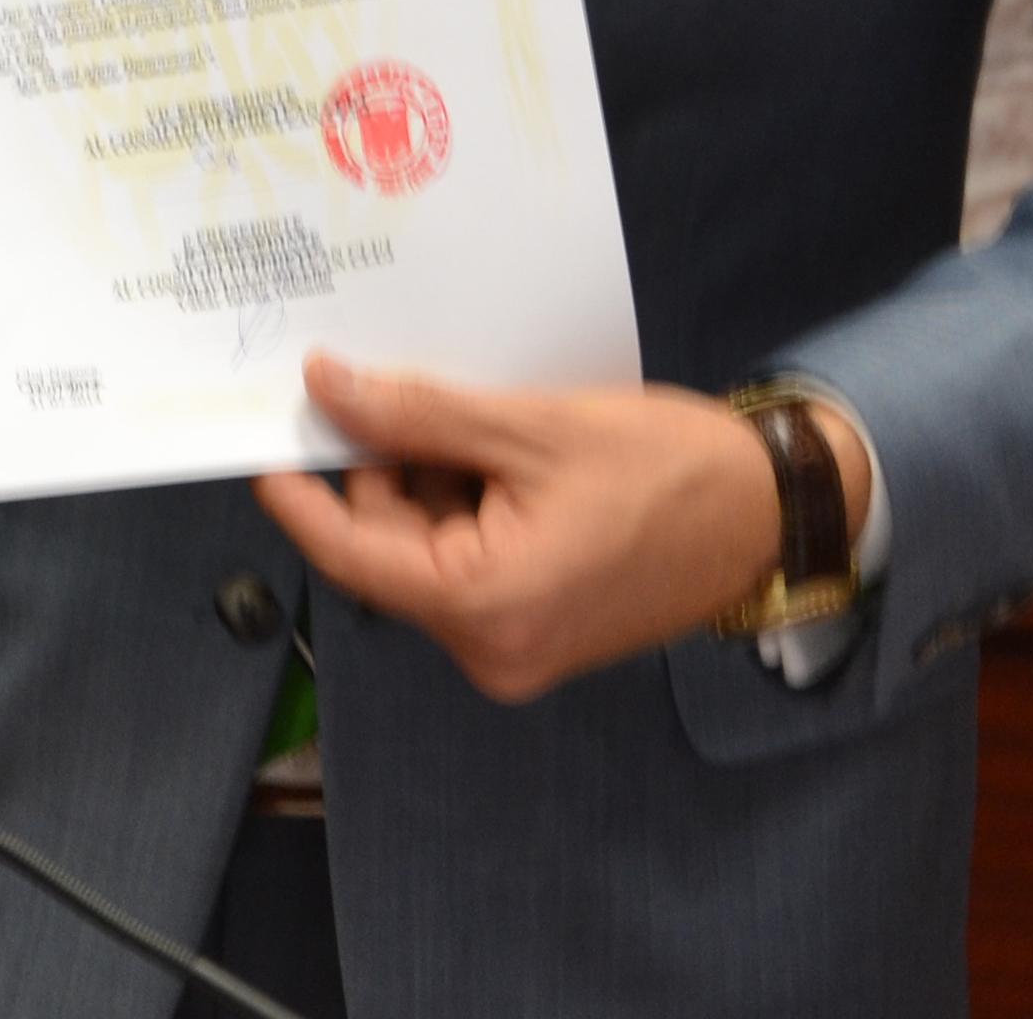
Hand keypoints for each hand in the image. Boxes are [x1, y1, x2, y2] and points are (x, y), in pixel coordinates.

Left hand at [252, 355, 870, 703]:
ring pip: (428, 551)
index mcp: (485, 608)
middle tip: (391, 384)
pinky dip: (470, 505)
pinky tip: (503, 452)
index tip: (262, 439)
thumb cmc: (669, 468)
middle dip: (387, 467)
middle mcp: (489, 649)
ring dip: (434, 481)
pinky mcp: (536, 632)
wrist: (770, 511)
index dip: (301, 492)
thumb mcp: (533, 427)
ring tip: (480, 415)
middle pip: (391, 549)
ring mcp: (514, 647)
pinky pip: (469, 563)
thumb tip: (329, 389)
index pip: (353, 553)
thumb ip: (420, 415)